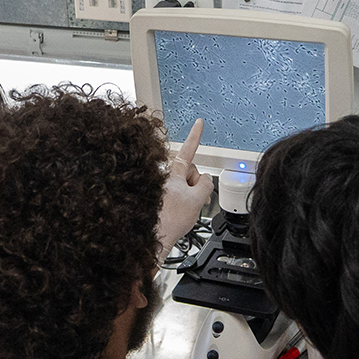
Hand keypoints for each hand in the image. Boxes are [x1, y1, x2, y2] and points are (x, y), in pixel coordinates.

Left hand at [156, 120, 213, 258]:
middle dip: (194, 183)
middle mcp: (164, 175)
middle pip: (189, 170)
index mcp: (173, 172)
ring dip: (187, 194)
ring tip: (180, 209)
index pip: (188, 149)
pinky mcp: (157, 196)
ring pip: (183, 183)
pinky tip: (174, 212)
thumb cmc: (168, 220)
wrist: (153, 236)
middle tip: (192, 200)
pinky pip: (175, 193)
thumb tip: (204, 180)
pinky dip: (178, 201)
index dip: (195, 135)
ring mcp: (160, 186)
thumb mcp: (198, 200)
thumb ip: (205, 184)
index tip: (199, 122)